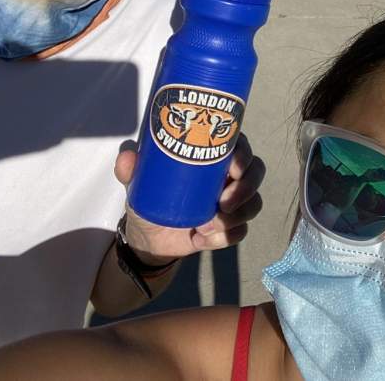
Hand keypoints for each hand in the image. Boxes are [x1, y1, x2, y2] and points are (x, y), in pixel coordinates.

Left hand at [113, 134, 265, 263]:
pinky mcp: (230, 228)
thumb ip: (131, 168)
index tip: (233, 166)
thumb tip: (128, 155)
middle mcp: (229, 176)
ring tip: (207, 226)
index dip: (243, 154)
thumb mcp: (139, 182)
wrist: (149, 237)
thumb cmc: (151, 199)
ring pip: (253, 204)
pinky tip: (201, 239)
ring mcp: (233, 202)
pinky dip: (224, 237)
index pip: (240, 146)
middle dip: (246, 188)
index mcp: (214, 156)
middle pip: (256, 173)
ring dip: (236, 217)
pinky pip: (240, 232)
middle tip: (224, 202)